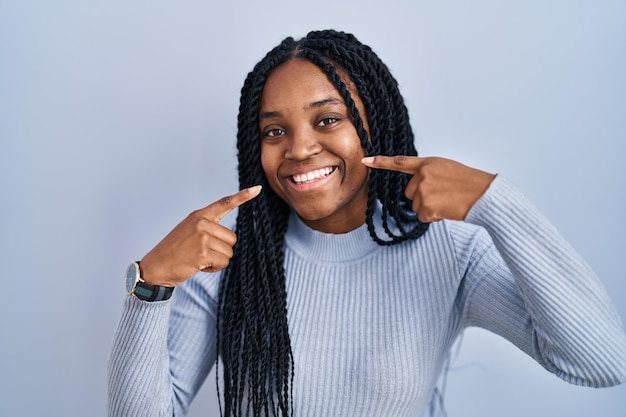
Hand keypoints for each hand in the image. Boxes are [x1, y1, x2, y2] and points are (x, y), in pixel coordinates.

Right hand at [139, 185, 261, 286]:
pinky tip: (198, 266)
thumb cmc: (174, 251)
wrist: (155, 267)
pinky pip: (223, 262)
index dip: (243, 196)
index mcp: (199, 216)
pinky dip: (214, 268)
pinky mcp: (203, 252)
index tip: (257, 189)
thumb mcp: (188, 231)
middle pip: (232, 238)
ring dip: (217, 260)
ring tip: (198, 259)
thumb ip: (207, 227)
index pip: (224, 203)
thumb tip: (228, 236)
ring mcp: (202, 237)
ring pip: (229, 252)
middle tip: (201, 252)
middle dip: (221, 250)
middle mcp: (201, 223)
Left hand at [361, 155, 494, 222]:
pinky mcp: (426, 206)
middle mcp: (422, 175)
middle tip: (443, 195)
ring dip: (430, 208)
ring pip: (416, 206)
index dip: (381, 162)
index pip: (400, 162)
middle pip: (409, 192)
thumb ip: (428, 174)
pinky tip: (447, 210)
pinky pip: (422, 216)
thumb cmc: (468, 183)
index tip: (365, 161)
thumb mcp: (446, 169)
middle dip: (423, 197)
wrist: (483, 195)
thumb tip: (416, 190)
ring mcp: (423, 190)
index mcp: (428, 163)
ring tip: (448, 201)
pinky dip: (433, 217)